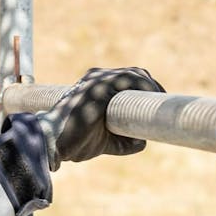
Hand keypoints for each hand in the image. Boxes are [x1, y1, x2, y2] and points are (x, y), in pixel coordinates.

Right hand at [40, 67, 164, 168]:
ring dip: (153, 87)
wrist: (52, 142)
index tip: (155, 102)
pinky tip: (153, 99)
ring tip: (161, 102)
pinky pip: (131, 79)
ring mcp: (98, 80)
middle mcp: (95, 78)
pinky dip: (147, 87)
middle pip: (134, 73)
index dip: (145, 87)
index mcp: (93, 86)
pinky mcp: (100, 86)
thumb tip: (142, 141)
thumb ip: (121, 140)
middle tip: (164, 104)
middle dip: (153, 87)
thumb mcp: (103, 141)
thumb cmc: (73, 142)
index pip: (126, 78)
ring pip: (136, 75)